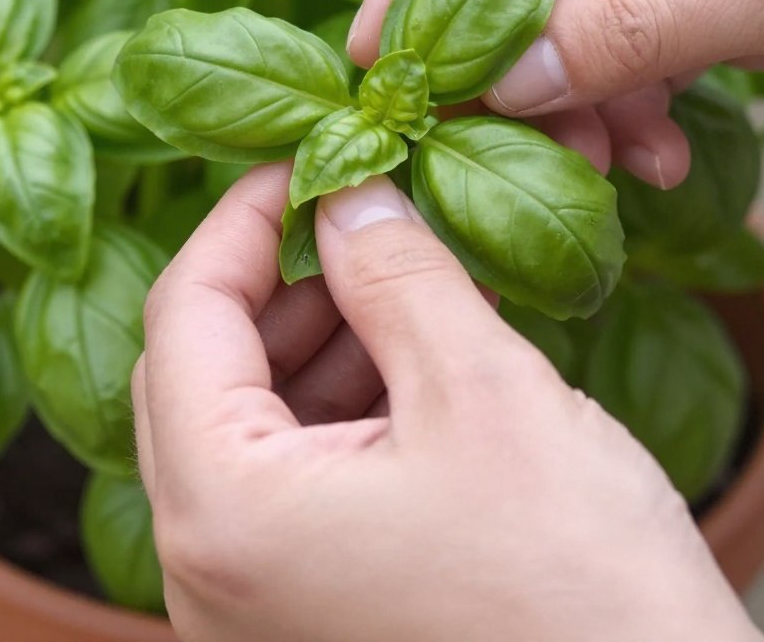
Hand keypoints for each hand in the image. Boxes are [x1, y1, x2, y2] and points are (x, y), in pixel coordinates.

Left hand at [133, 165, 763, 641]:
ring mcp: (252, 601)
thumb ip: (396, 271)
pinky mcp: (305, 610)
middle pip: (204, 367)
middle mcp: (210, 571)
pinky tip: (414, 357)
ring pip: (250, 420)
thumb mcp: (482, 391)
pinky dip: (342, 401)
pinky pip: (292, 476)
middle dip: (284, 277)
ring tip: (405, 280)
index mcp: (227, 512)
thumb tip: (350, 191)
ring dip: (319, 335)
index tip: (307, 165)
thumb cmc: (580, 592)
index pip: (183, 313)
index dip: (242, 218)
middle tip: (364, 220)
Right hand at [351, 0, 763, 187]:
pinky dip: (621, 107)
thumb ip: (629, 30)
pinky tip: (649, 159)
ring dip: (564, 96)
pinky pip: (620, 43)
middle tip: (468, 129)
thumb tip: (503, 86)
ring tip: (586, 166)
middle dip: (497, 46)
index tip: (383, 48)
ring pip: (565, 8)